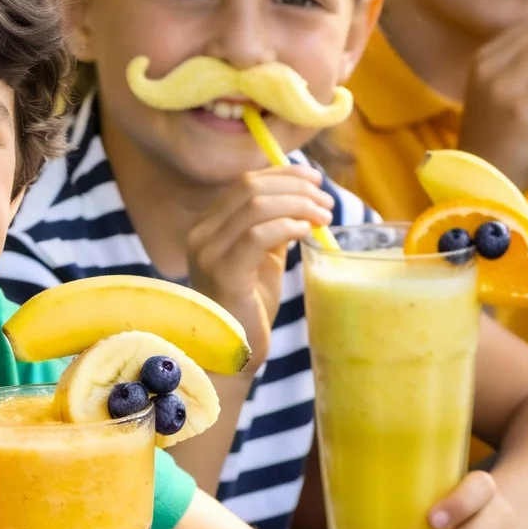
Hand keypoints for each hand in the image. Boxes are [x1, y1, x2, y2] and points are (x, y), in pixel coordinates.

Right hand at [183, 164, 333, 366]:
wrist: (231, 354)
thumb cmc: (249, 309)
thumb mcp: (263, 259)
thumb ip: (274, 229)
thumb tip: (304, 201)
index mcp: (208, 227)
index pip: (246, 183)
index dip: (283, 174)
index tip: (315, 179)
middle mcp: (201, 234)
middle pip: (250, 187)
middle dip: (295, 187)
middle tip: (326, 203)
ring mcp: (208, 252)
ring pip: (256, 206)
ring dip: (297, 204)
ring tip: (323, 217)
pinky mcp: (223, 273)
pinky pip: (257, 235)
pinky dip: (287, 226)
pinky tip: (306, 232)